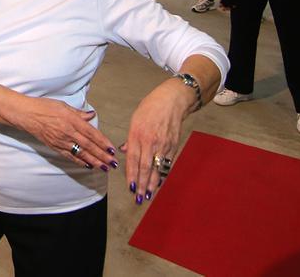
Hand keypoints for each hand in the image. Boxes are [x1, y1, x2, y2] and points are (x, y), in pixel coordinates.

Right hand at [14, 97, 116, 170]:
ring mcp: (61, 141)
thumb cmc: (44, 107)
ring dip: (94, 161)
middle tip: (113, 162)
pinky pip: (70, 156)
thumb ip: (79, 113)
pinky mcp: (55, 146)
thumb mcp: (63, 105)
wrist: (26, 114)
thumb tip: (92, 115)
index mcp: (71, 120)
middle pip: (89, 146)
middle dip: (102, 155)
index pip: (91, 133)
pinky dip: (80, 161)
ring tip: (105, 167)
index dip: (103, 142)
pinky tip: (88, 166)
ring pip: (81, 153)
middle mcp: (67, 132)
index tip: (112, 149)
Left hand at [120, 80, 189, 203]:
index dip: (132, 175)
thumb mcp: (135, 120)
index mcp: (138, 134)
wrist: (172, 101)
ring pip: (157, 169)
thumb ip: (130, 139)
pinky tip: (158, 183)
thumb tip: (125, 152)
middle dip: (142, 185)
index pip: (134, 159)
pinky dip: (162, 175)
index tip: (131, 187)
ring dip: (152, 184)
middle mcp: (151, 141)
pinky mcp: (173, 146)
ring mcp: (163, 145)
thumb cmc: (151, 108)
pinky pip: (166, 164)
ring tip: (148, 195)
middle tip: (139, 198)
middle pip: (146, 167)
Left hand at [217, 0, 253, 9]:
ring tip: (227, 9)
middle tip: (222, 9)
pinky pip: (238, 0)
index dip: (222, 1)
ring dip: (229, 5)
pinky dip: (235, 3)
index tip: (220, 5)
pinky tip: (233, 7)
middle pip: (228, 0)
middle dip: (225, 5)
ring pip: (232, 1)